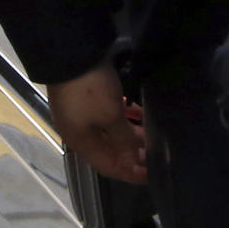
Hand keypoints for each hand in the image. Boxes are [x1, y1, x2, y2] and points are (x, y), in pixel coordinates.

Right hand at [47, 61, 146, 183]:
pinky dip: (124, 117)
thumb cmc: (91, 90)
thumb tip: (131, 161)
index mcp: (81, 142)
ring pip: (110, 131)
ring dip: (130, 134)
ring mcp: (82, 112)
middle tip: (156, 154)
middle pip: (109, 150)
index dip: (129, 174)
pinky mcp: (87, 96)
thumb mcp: (111, 116)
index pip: (107, 167)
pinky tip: (139, 112)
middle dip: (132, 154)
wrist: (71, 51)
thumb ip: (123, 140)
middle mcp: (79, 131)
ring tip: (151, 133)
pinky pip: (108, 115)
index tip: (152, 176)